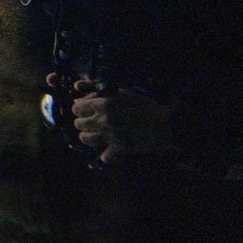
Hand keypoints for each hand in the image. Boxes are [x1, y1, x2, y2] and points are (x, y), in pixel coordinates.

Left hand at [46, 75, 169, 163]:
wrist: (166, 123)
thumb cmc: (143, 104)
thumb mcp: (120, 90)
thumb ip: (96, 86)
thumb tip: (76, 85)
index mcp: (103, 103)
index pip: (76, 108)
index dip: (81, 109)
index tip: (88, 111)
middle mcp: (104, 119)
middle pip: (79, 124)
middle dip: (85, 122)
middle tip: (96, 122)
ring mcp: (110, 135)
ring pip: (86, 139)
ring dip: (91, 137)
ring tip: (100, 134)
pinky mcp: (120, 149)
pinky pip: (104, 156)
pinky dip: (107, 154)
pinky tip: (113, 149)